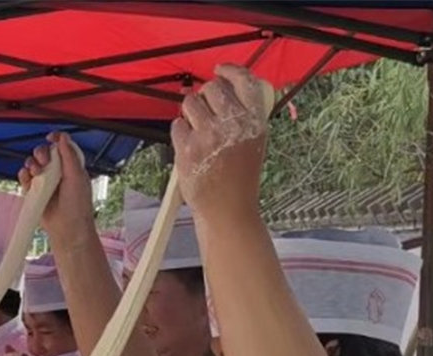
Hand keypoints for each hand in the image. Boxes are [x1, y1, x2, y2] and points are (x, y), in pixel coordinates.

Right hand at [18, 132, 94, 245]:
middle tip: (43, 161)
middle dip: (41, 153)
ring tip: (36, 173)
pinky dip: (23, 176)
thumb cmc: (77, 205)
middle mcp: (57, 172)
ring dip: (32, 164)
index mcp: (70, 166)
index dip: (56, 139)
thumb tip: (62, 137)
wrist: (67, 228)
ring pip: (32, 164)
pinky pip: (25, 179)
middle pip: (44, 153)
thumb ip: (69, 156)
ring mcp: (45, 182)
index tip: (50, 137)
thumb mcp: (76, 177)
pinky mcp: (34, 192)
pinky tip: (28, 179)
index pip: (62, 147)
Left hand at [171, 64, 272, 216]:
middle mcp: (233, 124)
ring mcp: (209, 135)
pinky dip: (180, 132)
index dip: (230, 70)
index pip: (244, 81)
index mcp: (255, 120)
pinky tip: (190, 146)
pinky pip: (177, 124)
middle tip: (206, 112)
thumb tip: (224, 87)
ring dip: (190, 112)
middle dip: (206, 95)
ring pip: (190, 103)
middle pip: (213, 88)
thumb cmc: (239, 177)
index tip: (220, 69)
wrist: (227, 209)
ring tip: (197, 130)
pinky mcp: (188, 148)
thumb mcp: (255, 141)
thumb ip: (245, 114)